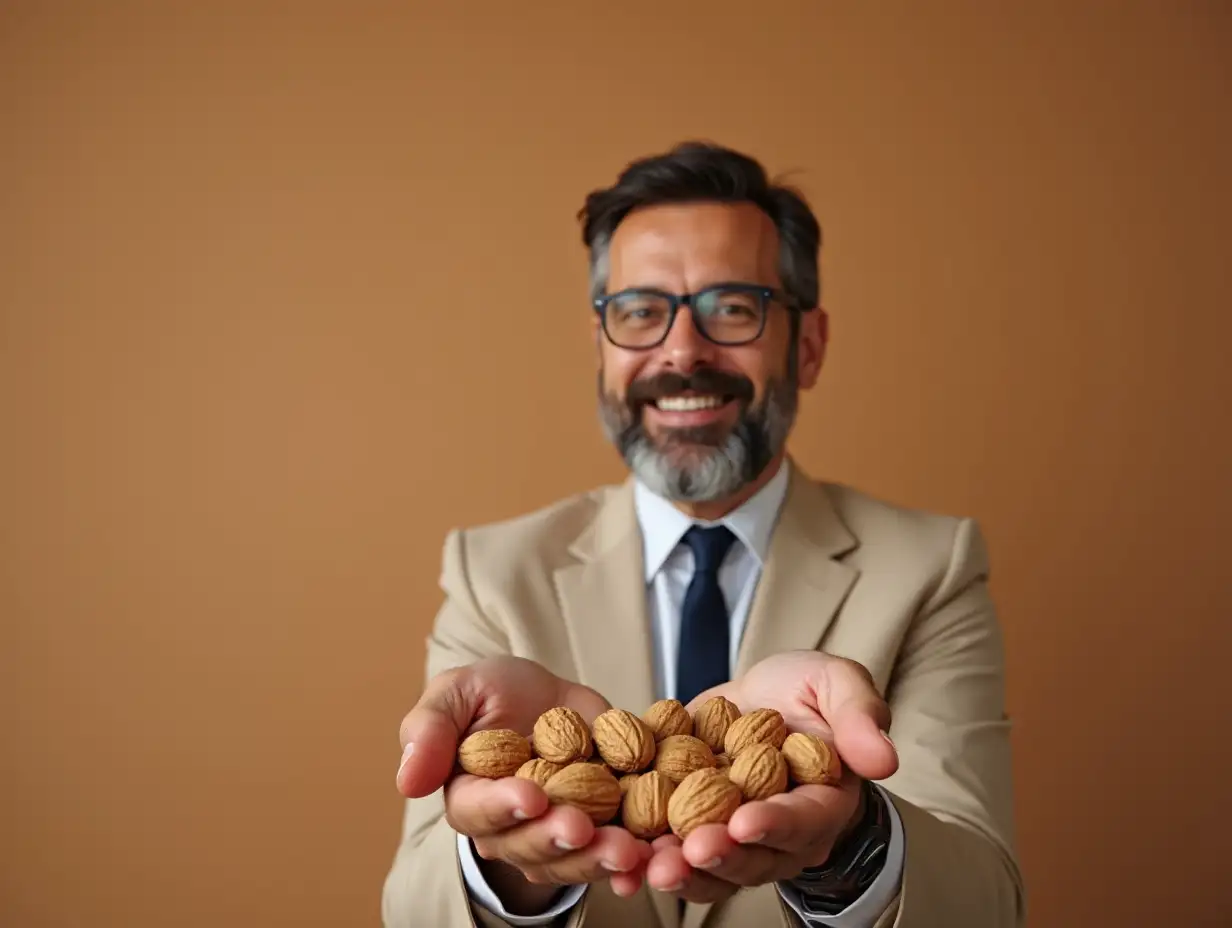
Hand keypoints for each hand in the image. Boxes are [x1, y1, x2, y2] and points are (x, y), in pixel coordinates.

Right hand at [396, 656, 652, 911]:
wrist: (546, 697)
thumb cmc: (492, 694)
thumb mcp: (458, 691)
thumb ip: (430, 729)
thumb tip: (407, 781)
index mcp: (470, 796)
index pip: (479, 810)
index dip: (503, 806)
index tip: (531, 796)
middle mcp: (511, 829)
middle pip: (529, 845)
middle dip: (558, 838)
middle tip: (583, 826)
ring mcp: (556, 836)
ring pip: (573, 859)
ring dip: (599, 859)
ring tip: (628, 849)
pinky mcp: (600, 832)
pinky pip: (613, 858)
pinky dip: (632, 866)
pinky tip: (650, 862)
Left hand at [644, 651, 899, 903]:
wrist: (765, 698)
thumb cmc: (809, 694)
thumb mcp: (838, 684)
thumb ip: (859, 715)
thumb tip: (883, 758)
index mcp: (819, 803)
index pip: (800, 821)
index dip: (773, 824)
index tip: (745, 821)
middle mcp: (774, 832)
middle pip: (748, 856)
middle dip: (717, 856)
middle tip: (690, 850)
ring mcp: (729, 835)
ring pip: (705, 866)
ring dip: (675, 869)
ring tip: (646, 865)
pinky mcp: (687, 822)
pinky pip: (665, 847)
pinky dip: (640, 855)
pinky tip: (615, 858)